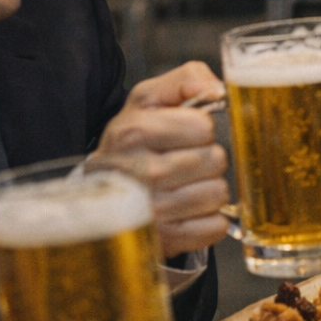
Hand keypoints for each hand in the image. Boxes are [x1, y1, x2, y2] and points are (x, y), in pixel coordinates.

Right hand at [95, 61, 229, 258]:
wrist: (102, 191)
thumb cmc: (135, 140)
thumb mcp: (151, 98)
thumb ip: (188, 79)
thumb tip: (218, 89)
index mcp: (132, 132)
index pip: (203, 126)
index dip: (200, 128)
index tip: (184, 134)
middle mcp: (138, 172)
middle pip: (215, 160)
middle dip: (206, 158)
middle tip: (182, 160)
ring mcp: (149, 212)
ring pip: (218, 194)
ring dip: (208, 188)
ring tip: (182, 185)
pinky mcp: (163, 241)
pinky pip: (216, 227)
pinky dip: (208, 219)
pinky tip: (186, 210)